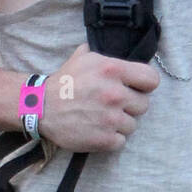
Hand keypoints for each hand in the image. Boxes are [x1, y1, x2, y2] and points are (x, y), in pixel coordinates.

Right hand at [40, 43, 158, 152]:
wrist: (39, 108)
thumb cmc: (62, 83)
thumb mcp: (81, 59)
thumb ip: (103, 56)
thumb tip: (116, 51)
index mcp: (113, 70)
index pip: (152, 80)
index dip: (143, 85)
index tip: (133, 88)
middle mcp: (115, 94)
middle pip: (143, 104)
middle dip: (129, 105)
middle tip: (111, 105)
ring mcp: (111, 118)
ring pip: (132, 125)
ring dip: (119, 123)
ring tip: (101, 118)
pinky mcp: (104, 139)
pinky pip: (121, 141)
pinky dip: (110, 139)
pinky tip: (97, 131)